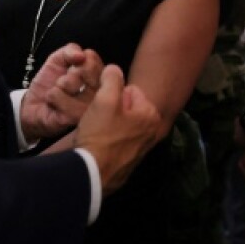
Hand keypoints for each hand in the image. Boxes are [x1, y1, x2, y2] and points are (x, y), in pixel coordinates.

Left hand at [21, 44, 103, 139]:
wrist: (32, 107)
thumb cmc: (49, 84)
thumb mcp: (57, 60)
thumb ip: (70, 50)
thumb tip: (82, 55)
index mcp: (96, 76)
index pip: (94, 59)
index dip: (80, 60)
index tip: (73, 68)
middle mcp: (97, 92)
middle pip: (88, 70)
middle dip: (70, 73)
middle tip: (65, 82)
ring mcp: (88, 106)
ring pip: (72, 83)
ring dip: (59, 85)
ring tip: (58, 93)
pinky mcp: (76, 118)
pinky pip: (61, 98)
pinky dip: (52, 96)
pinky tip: (54, 103)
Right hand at [73, 65, 162, 193]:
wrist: (91, 174)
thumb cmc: (101, 134)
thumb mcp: (105, 98)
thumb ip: (112, 78)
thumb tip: (114, 69)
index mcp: (152, 115)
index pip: (130, 90)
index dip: (112, 95)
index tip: (104, 108)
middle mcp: (152, 132)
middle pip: (126, 108)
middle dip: (112, 111)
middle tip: (98, 121)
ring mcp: (142, 149)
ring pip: (121, 124)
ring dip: (108, 126)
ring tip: (97, 134)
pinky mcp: (129, 162)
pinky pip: (117, 141)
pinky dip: (108, 142)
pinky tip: (98, 146)